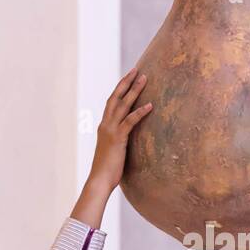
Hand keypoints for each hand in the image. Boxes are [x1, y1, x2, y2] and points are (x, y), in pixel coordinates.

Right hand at [71, 65, 152, 225]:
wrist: (99, 180)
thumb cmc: (108, 169)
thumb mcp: (114, 150)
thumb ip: (119, 141)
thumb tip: (129, 139)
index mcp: (104, 126)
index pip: (112, 102)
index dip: (120, 89)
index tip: (129, 77)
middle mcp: (106, 125)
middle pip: (116, 97)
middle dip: (126, 82)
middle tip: (137, 70)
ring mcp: (111, 130)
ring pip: (123, 105)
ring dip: (134, 91)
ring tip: (145, 78)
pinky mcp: (118, 139)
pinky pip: (130, 122)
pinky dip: (140, 112)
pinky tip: (150, 105)